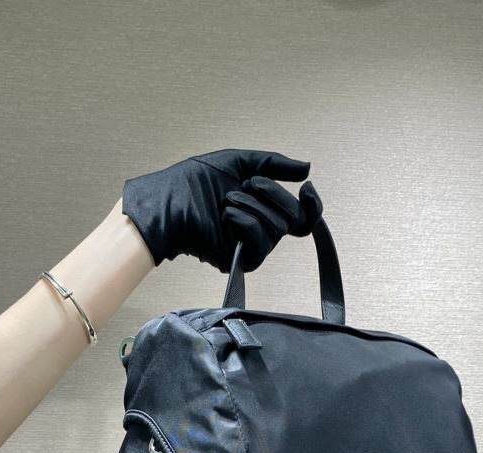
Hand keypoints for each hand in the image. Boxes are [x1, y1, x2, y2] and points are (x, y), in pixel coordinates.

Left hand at [121, 148, 322, 271]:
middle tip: (245, 185)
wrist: (170, 202)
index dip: (313, 205)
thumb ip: (274, 164)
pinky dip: (245, 223)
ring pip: (278, 229)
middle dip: (272, 194)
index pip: (303, 216)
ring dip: (251, 206)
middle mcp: (263, 228)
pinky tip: (226, 215)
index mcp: (264, 207)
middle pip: (295, 219)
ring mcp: (252, 246)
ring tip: (226, 200)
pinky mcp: (241, 260)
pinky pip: (261, 243)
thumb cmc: (194, 182)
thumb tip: (307, 166)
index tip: (306, 187)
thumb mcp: (239, 162)